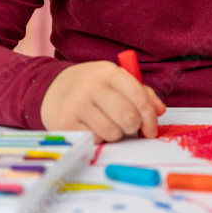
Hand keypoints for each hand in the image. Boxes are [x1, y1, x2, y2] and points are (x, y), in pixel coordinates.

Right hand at [40, 60, 166, 142]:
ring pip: (113, 133)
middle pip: (128, 118)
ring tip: (106, 123)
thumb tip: (160, 111)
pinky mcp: (65, 123)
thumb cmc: (91, 87)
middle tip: (128, 127)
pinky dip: (98, 138)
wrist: (51, 89)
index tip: (151, 129)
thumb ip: (141, 93)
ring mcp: (76, 104)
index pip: (139, 98)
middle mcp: (91, 86)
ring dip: (115, 134)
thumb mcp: (115, 81)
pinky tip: (91, 127)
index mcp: (108, 72)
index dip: (150, 118)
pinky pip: (95, 140)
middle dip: (133, 127)